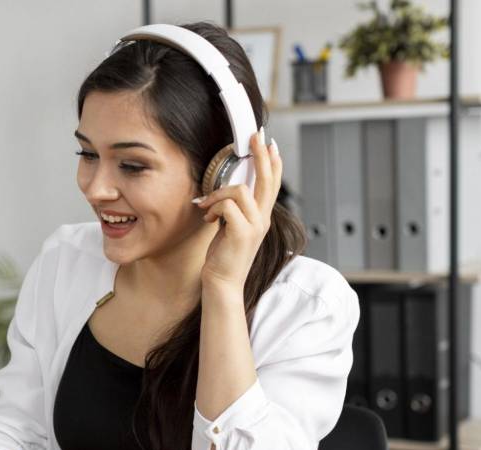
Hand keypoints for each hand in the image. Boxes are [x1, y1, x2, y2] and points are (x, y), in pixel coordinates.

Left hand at [194, 129, 282, 290]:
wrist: (222, 282)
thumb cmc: (223, 256)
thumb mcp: (230, 227)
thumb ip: (233, 209)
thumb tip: (226, 190)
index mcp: (261, 216)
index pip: (272, 183)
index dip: (272, 162)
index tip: (268, 143)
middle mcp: (262, 218)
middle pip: (266, 180)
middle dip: (260, 155)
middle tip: (255, 136)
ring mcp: (255, 225)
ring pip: (240, 190)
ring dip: (218, 194)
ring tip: (207, 207)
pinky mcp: (242, 232)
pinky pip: (227, 205)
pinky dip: (214, 207)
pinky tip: (208, 218)